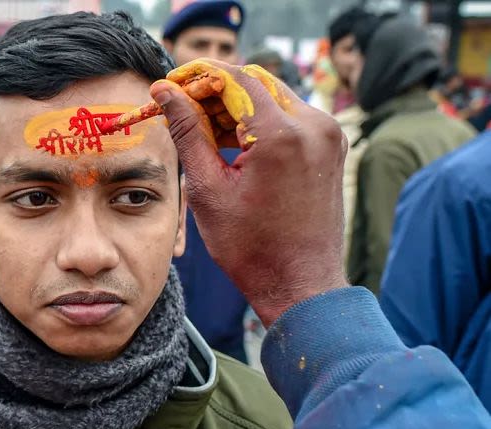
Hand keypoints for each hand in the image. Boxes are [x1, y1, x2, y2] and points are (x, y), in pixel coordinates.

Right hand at [151, 60, 349, 325]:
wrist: (300, 282)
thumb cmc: (251, 247)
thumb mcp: (207, 189)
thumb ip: (188, 134)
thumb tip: (165, 95)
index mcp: (281, 134)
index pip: (234, 80)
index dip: (197, 78)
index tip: (169, 86)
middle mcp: (313, 125)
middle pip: (255, 84)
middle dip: (214, 93)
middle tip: (180, 111)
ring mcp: (327, 135)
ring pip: (272, 99)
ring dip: (235, 109)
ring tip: (202, 135)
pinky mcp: (331, 146)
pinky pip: (289, 118)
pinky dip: (258, 124)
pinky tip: (232, 147)